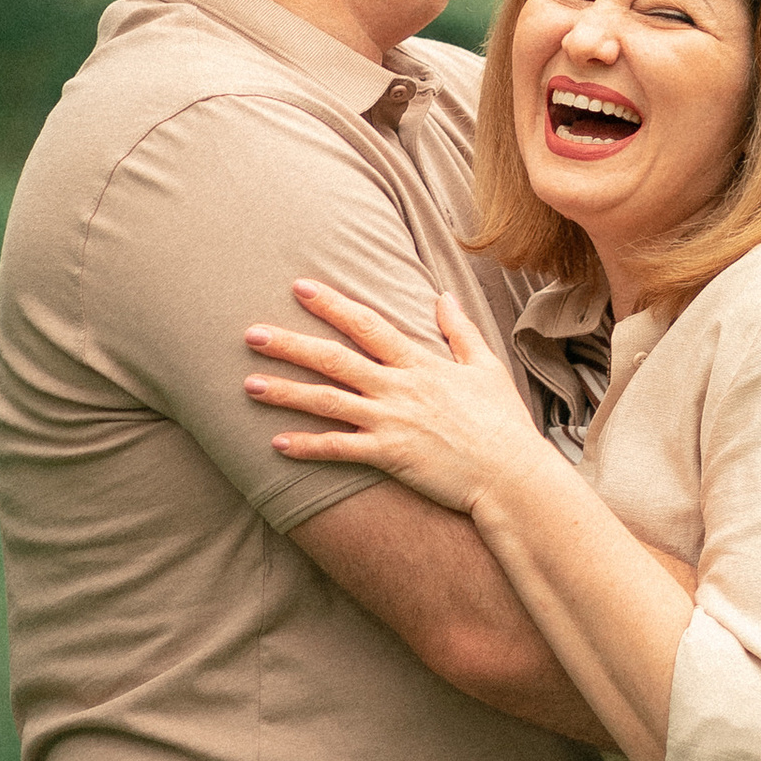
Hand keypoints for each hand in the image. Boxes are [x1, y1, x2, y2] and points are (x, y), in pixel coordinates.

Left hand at [245, 281, 544, 519]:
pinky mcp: (389, 457)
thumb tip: (442, 295)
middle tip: (251, 333)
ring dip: (286, 392)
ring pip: (327, 402)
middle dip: (290, 344)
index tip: (300, 287)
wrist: (511, 473)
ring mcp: (391, 422)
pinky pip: (339, 450)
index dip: (332, 304)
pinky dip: (307, 446)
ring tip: (249, 385)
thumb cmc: (502, 422)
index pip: (367, 324)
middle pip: (334, 359)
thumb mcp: (485, 366)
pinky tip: (277, 443)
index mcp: (420, 363)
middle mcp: (399, 388)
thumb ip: (459, 330)